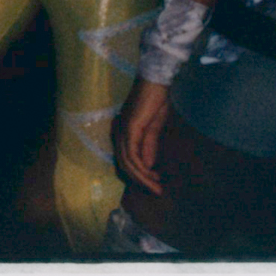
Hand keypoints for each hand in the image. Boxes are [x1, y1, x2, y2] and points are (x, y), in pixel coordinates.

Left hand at [114, 78, 171, 196]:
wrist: (157, 83)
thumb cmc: (155, 102)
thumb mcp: (153, 128)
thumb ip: (148, 146)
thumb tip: (148, 166)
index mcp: (123, 132)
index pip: (125, 159)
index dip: (137, 175)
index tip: (154, 184)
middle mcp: (118, 132)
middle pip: (124, 164)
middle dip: (140, 181)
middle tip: (156, 192)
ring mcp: (122, 130)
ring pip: (127, 162)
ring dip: (142, 178)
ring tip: (157, 187)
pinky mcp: (129, 128)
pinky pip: (131, 154)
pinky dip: (141, 168)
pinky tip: (152, 174)